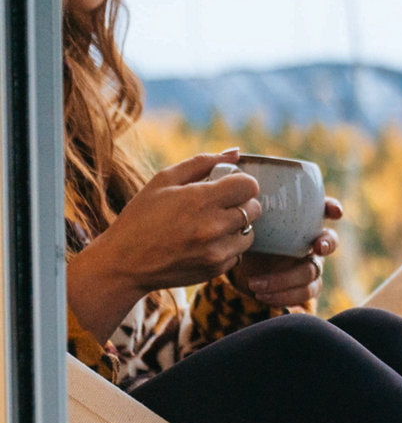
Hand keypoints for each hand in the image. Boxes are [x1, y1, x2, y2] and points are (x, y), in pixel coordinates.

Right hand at [68, 148, 262, 341]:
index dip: (242, 182)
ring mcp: (217, 252)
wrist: (127, 261)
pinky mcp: (217, 270)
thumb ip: (202, 163)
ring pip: (250, 234)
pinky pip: (238, 254)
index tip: (230, 185)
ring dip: (237, 227)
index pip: (248, 186)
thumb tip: (235, 153)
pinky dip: (228, 247)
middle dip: (242, 203)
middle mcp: (213, 227)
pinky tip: (206, 243)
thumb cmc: (143, 215)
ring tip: (212, 224)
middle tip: (221, 204)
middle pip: (254, 209)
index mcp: (199, 200)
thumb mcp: (164, 180)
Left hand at [228, 197, 343, 307]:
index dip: (333, 209)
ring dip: (287, 279)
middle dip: (327, 242)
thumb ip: (238, 188)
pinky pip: (305, 294)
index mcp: (299, 218)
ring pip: (312, 272)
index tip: (335, 212)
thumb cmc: (241, 228)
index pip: (323, 209)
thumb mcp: (238, 210)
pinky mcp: (301, 286)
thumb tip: (234, 154)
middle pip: (329, 240)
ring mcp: (307, 264)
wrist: (234, 262)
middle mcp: (308, 240)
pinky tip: (262, 295)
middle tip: (316, 246)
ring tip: (256, 284)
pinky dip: (284, 296)